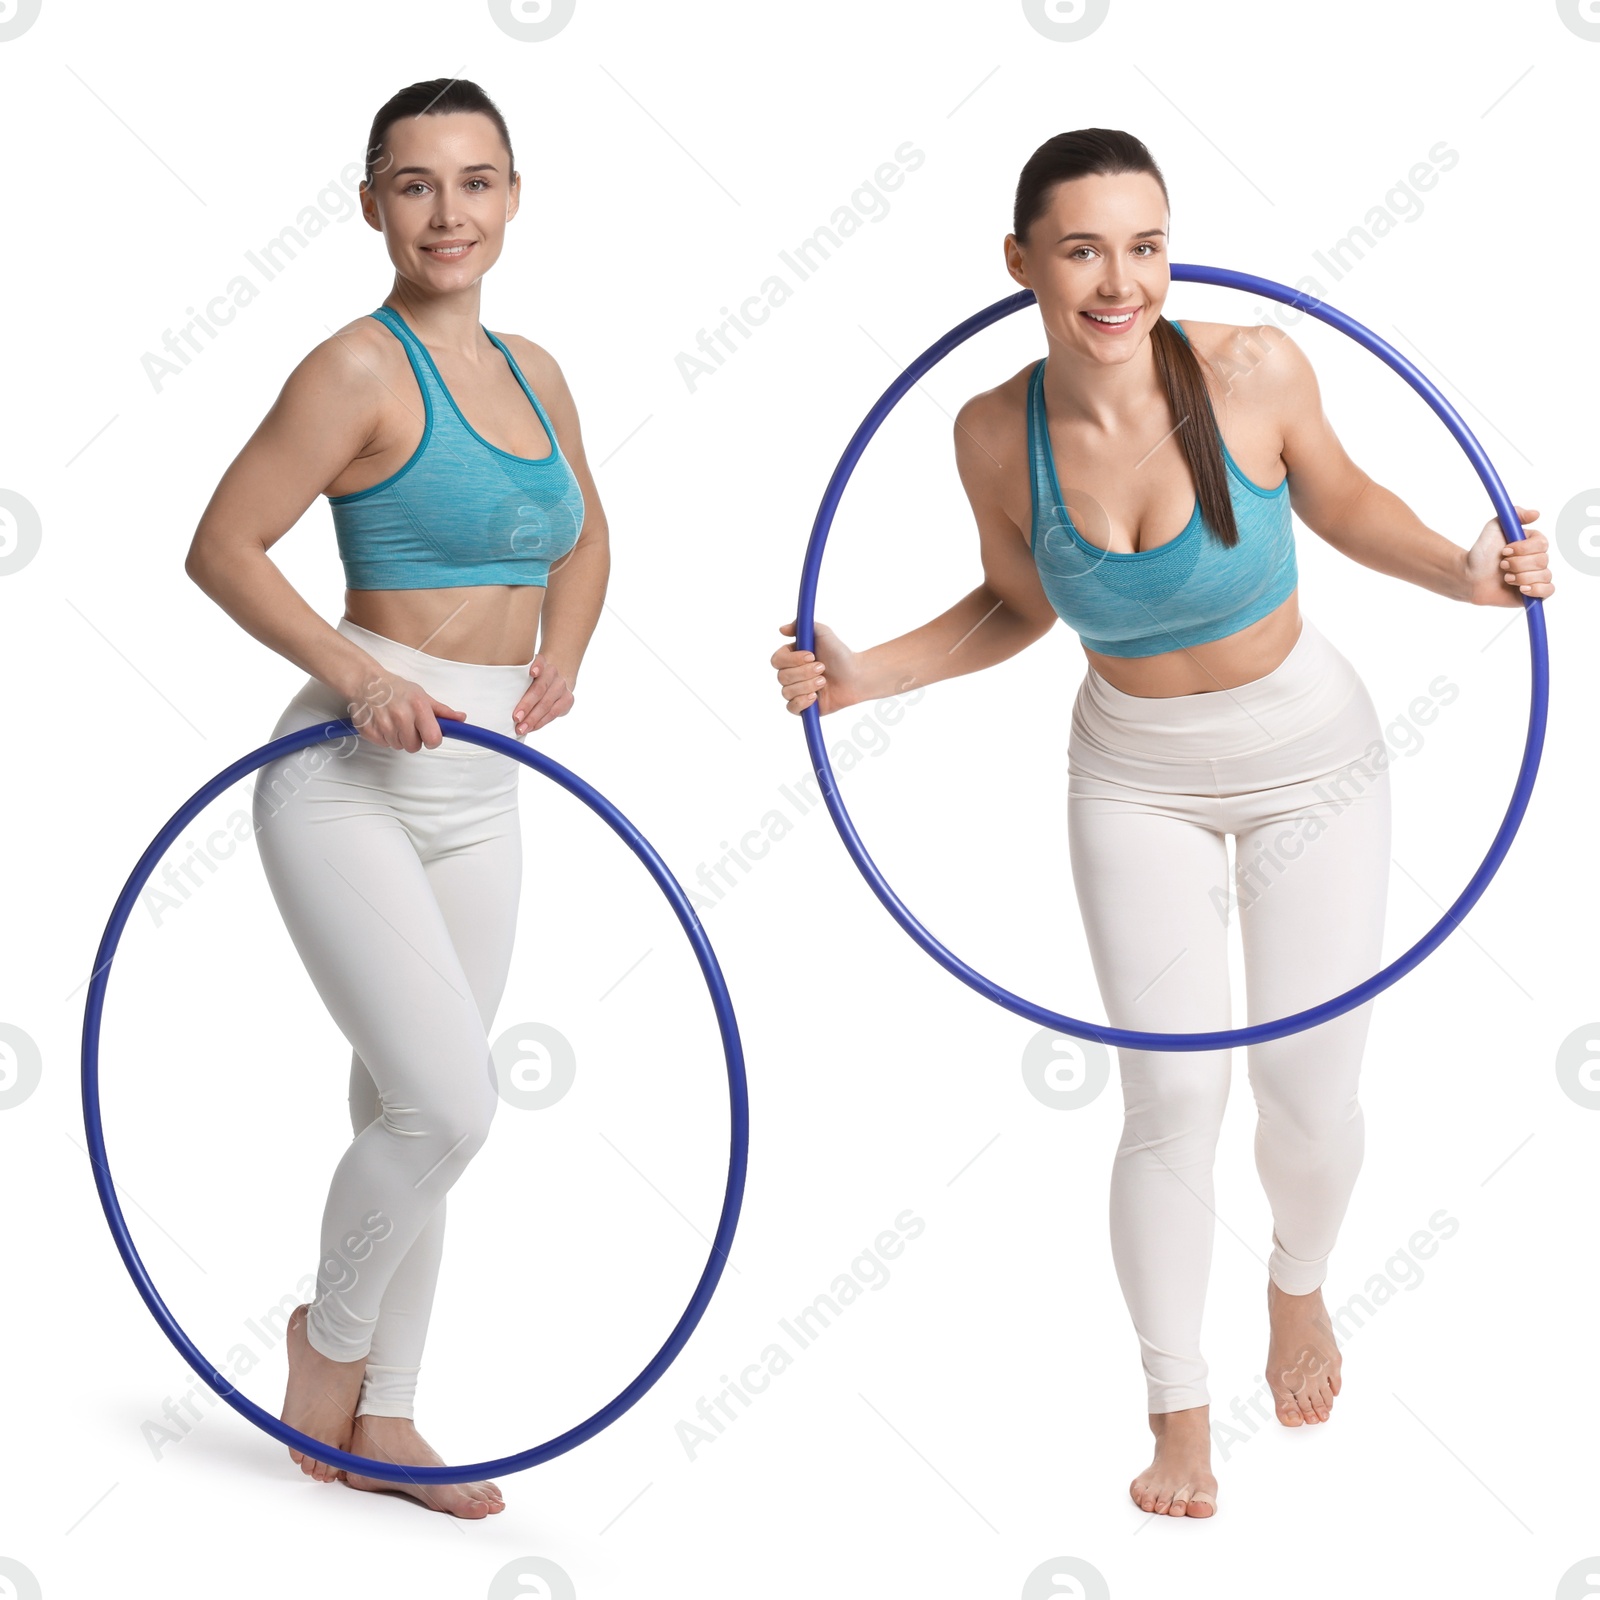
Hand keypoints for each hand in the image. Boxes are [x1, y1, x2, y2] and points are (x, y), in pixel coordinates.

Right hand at [345, 669, 465, 751]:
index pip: (433, 739)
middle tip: (407, 725)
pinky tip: (382, 722)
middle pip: (414, 747)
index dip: (432, 740)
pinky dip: (384, 737)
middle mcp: (401, 716)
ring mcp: (383, 725)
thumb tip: (461, 719)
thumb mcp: (422, 696)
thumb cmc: (396, 689)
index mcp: (418, 707)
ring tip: (393, 721)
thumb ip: (442, 711)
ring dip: (398, 738)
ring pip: (398, 747)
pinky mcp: (369, 731)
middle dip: (413, 739)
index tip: (428, 735)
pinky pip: (383, 744)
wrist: (366, 682)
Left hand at [512, 653, 573, 735]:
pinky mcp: (568, 699)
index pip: (540, 662)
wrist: (554, 680)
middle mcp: (553, 673)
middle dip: (527, 705)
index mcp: (542, 662)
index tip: (532, 672)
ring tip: (521, 728)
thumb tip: (493, 694)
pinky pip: (554, 713)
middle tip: (515, 717)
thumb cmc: (531, 680)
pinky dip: (541, 722)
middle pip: (540, 689)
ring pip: (547, 704)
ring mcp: (562, 686)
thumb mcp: (523, 674)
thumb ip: (514, 678)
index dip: (537, 666)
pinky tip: (531, 728)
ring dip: (533, 718)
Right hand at [772, 619, 861, 714]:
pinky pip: (791, 707)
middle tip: (823, 668)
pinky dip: (802, 702)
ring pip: (787, 692)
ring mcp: (796, 691)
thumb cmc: (840, 654)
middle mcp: (791, 674)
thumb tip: (781, 629)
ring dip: (808, 685)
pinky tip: (815, 697)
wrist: (856, 675)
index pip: (777, 660)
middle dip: (805, 673)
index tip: (811, 655)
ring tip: (824, 681)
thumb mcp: (823, 633)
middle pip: (782, 677)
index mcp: (791, 657)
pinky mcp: (803, 707)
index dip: (792, 660)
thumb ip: (801, 626)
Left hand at [1464, 505, 1554, 605]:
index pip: (1542, 543)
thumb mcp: (1495, 527)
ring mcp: (1537, 576)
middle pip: (1542, 560)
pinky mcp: (1534, 592)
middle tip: (1501, 565)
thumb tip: (1536, 513)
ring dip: (1520, 577)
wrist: (1470, 576)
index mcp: (1533, 543)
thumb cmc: (1482, 552)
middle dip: (1517, 564)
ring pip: (1544, 575)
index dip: (1523, 549)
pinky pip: (1548, 590)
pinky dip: (1536, 589)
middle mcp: (1538, 559)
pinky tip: (1521, 589)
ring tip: (1505, 578)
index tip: (1504, 550)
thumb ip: (1515, 514)